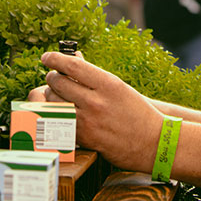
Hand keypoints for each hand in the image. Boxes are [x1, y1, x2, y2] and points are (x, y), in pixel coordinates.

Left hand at [37, 51, 163, 171]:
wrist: (153, 143)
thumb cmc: (137, 111)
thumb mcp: (119, 87)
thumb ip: (94, 74)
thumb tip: (74, 57)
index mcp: (108, 84)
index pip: (72, 65)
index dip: (55, 59)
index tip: (47, 57)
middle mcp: (97, 101)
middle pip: (58, 83)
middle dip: (52, 78)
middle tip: (53, 77)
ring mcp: (89, 121)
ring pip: (54, 103)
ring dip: (49, 96)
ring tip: (54, 94)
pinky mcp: (84, 138)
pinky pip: (59, 121)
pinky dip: (55, 114)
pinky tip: (58, 111)